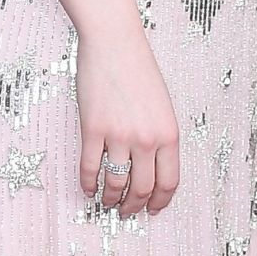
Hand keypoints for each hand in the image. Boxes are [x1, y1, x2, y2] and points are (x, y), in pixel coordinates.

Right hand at [77, 20, 179, 216]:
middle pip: (142, 188)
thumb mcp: (162, 106)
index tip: (153, 210)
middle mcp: (147, 139)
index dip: (160, 201)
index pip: (169, 182)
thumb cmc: (139, 69)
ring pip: (116, 183)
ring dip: (111, 199)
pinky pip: (90, 167)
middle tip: (127, 212)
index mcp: (169, 134)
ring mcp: (119, 135)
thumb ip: (160, 136)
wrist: (114, 43)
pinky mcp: (93, 129)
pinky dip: (88, 183)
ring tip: (107, 203)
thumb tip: (151, 167)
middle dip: (134, 206)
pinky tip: (88, 189)